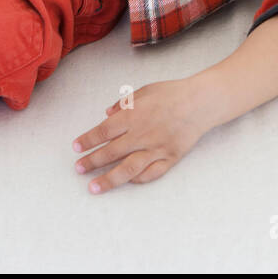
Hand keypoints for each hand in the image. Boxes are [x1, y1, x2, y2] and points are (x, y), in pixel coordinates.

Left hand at [71, 79, 210, 194]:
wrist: (201, 102)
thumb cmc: (172, 93)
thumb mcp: (144, 91)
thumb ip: (124, 103)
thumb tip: (107, 114)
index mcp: (133, 116)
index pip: (103, 131)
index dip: (87, 140)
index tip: (76, 147)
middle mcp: (142, 134)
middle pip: (111, 152)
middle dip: (91, 162)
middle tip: (78, 168)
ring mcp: (156, 149)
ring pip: (128, 169)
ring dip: (108, 179)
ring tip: (93, 187)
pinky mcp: (170, 158)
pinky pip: (151, 173)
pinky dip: (137, 179)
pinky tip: (126, 181)